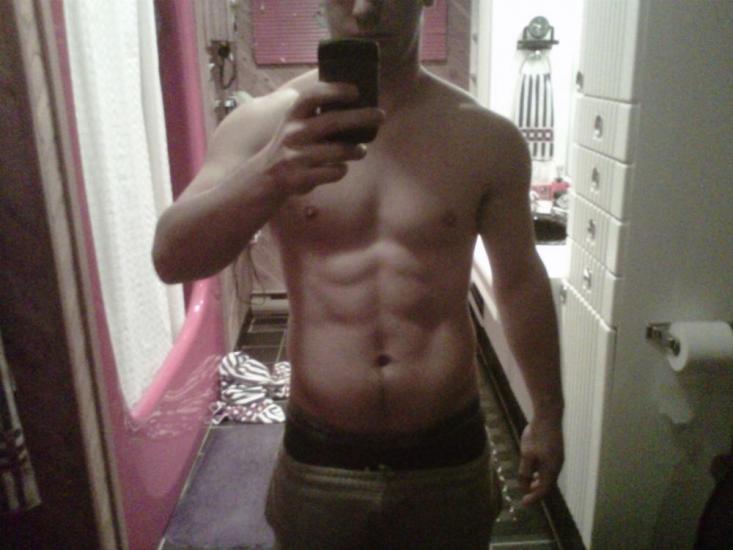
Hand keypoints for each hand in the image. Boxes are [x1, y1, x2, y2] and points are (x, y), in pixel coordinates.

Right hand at [257, 82, 383, 195]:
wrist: (263, 179)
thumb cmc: (290, 147)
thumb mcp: (294, 125)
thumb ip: (315, 114)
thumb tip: (355, 102)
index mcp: (293, 116)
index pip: (312, 96)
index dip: (334, 90)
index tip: (356, 91)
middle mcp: (293, 133)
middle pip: (332, 121)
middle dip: (361, 117)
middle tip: (381, 115)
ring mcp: (296, 157)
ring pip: (337, 151)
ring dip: (356, 150)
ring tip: (362, 151)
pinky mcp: (300, 178)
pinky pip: (333, 172)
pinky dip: (341, 170)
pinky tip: (340, 168)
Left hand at [517, 417, 563, 505]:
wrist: (549, 416)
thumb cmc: (536, 435)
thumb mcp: (527, 455)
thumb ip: (525, 472)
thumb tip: (524, 486)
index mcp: (551, 469)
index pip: (544, 490)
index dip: (533, 498)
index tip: (524, 503)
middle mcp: (557, 466)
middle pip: (548, 484)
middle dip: (537, 491)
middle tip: (526, 495)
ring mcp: (558, 458)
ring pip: (549, 475)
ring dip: (539, 481)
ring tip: (529, 483)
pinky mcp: (556, 451)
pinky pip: (549, 467)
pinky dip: (541, 472)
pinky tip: (533, 468)